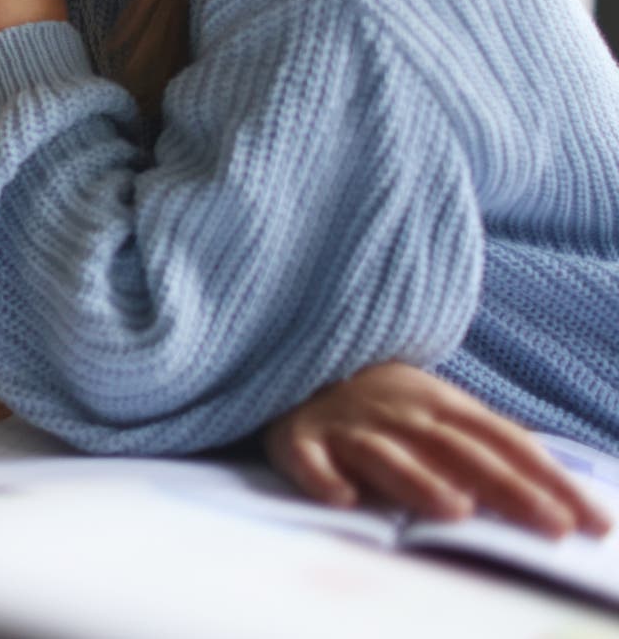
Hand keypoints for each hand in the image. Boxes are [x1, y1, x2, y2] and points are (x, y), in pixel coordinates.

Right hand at [265, 362, 611, 538]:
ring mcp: (347, 425)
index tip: (594, 522)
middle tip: (552, 525)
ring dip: (419, 480)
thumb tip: (558, 493)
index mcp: (442, 405)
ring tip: (454, 510)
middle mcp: (400, 414)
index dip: (550, 480)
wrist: (297, 362)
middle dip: (508, 489)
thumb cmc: (384, 404)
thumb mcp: (440, 411)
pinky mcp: (297, 438)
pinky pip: (307, 457)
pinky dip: (322, 476)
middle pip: (458, 452)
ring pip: (386, 453)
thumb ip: (488, 447)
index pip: (507, 443)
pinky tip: (341, 497)